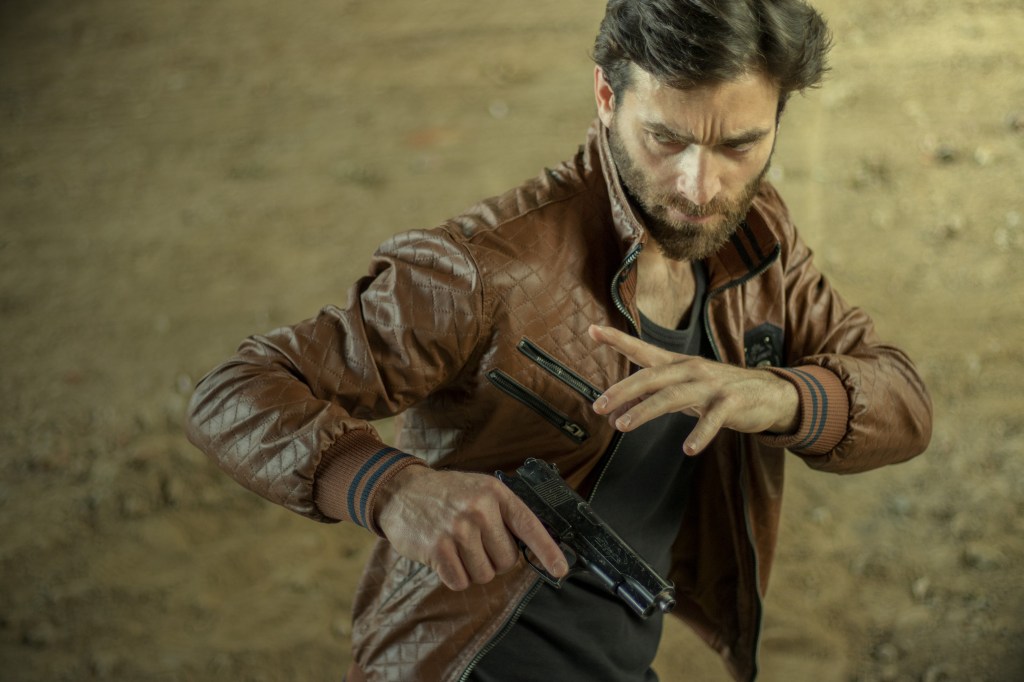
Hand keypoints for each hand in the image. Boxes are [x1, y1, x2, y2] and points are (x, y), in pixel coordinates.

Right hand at [374, 466, 568, 590]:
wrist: (400, 491)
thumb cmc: (445, 495)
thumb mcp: (478, 490)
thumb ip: (502, 514)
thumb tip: (530, 549)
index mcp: (495, 493)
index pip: (529, 525)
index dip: (547, 551)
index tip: (560, 569)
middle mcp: (479, 508)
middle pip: (506, 560)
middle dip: (493, 560)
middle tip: (474, 544)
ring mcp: (458, 528)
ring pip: (484, 574)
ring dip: (471, 569)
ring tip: (457, 547)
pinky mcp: (437, 547)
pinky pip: (460, 582)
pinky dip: (453, 576)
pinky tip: (443, 556)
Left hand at [589, 324, 797, 454]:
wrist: (769, 393)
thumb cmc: (718, 391)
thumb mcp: (683, 392)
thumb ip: (651, 399)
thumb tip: (616, 415)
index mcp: (677, 364)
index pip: (642, 349)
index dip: (617, 339)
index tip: (592, 330)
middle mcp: (690, 370)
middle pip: (650, 377)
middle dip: (622, 391)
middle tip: (600, 406)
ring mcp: (711, 385)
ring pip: (672, 396)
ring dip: (645, 410)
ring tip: (624, 426)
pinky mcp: (730, 402)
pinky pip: (712, 419)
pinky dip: (699, 434)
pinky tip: (688, 448)